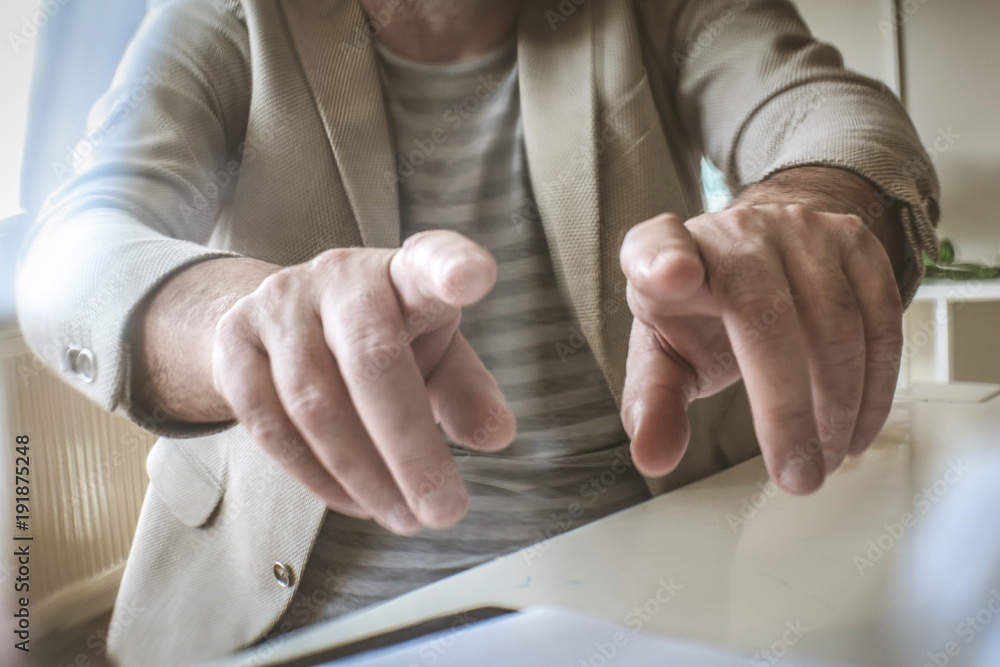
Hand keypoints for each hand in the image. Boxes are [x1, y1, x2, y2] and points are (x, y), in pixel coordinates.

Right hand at [211, 231, 515, 533]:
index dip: (450, 266)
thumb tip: (497, 434)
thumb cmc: (382, 339)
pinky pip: (270, 424)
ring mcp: (280, 305)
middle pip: (372, 361)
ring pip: (316, 403)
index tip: (473, 278)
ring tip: (402, 516)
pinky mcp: (235, 341)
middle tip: (442, 510)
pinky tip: (353, 502)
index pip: (431, 259)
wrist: (283, 323)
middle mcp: (341, 277)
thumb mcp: (436, 356)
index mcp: (404, 273)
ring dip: (364, 475)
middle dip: (411, 449)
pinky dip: (316, 476)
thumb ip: (467, 391)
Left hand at [619, 205, 902, 493]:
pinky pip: (880, 320)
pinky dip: (875, 386)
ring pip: (834, 321)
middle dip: (786, 406)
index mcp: (664, 255)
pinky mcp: (853, 242)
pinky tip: (855, 429)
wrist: (758, 260)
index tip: (670, 277)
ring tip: (822, 459)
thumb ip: (653, 405)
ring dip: (837, 406)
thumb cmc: (699, 311)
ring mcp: (799, 230)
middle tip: (796, 475)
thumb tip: (652, 458)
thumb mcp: (663, 357)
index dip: (661, 261)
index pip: (654, 248)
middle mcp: (734, 232)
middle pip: (764, 312)